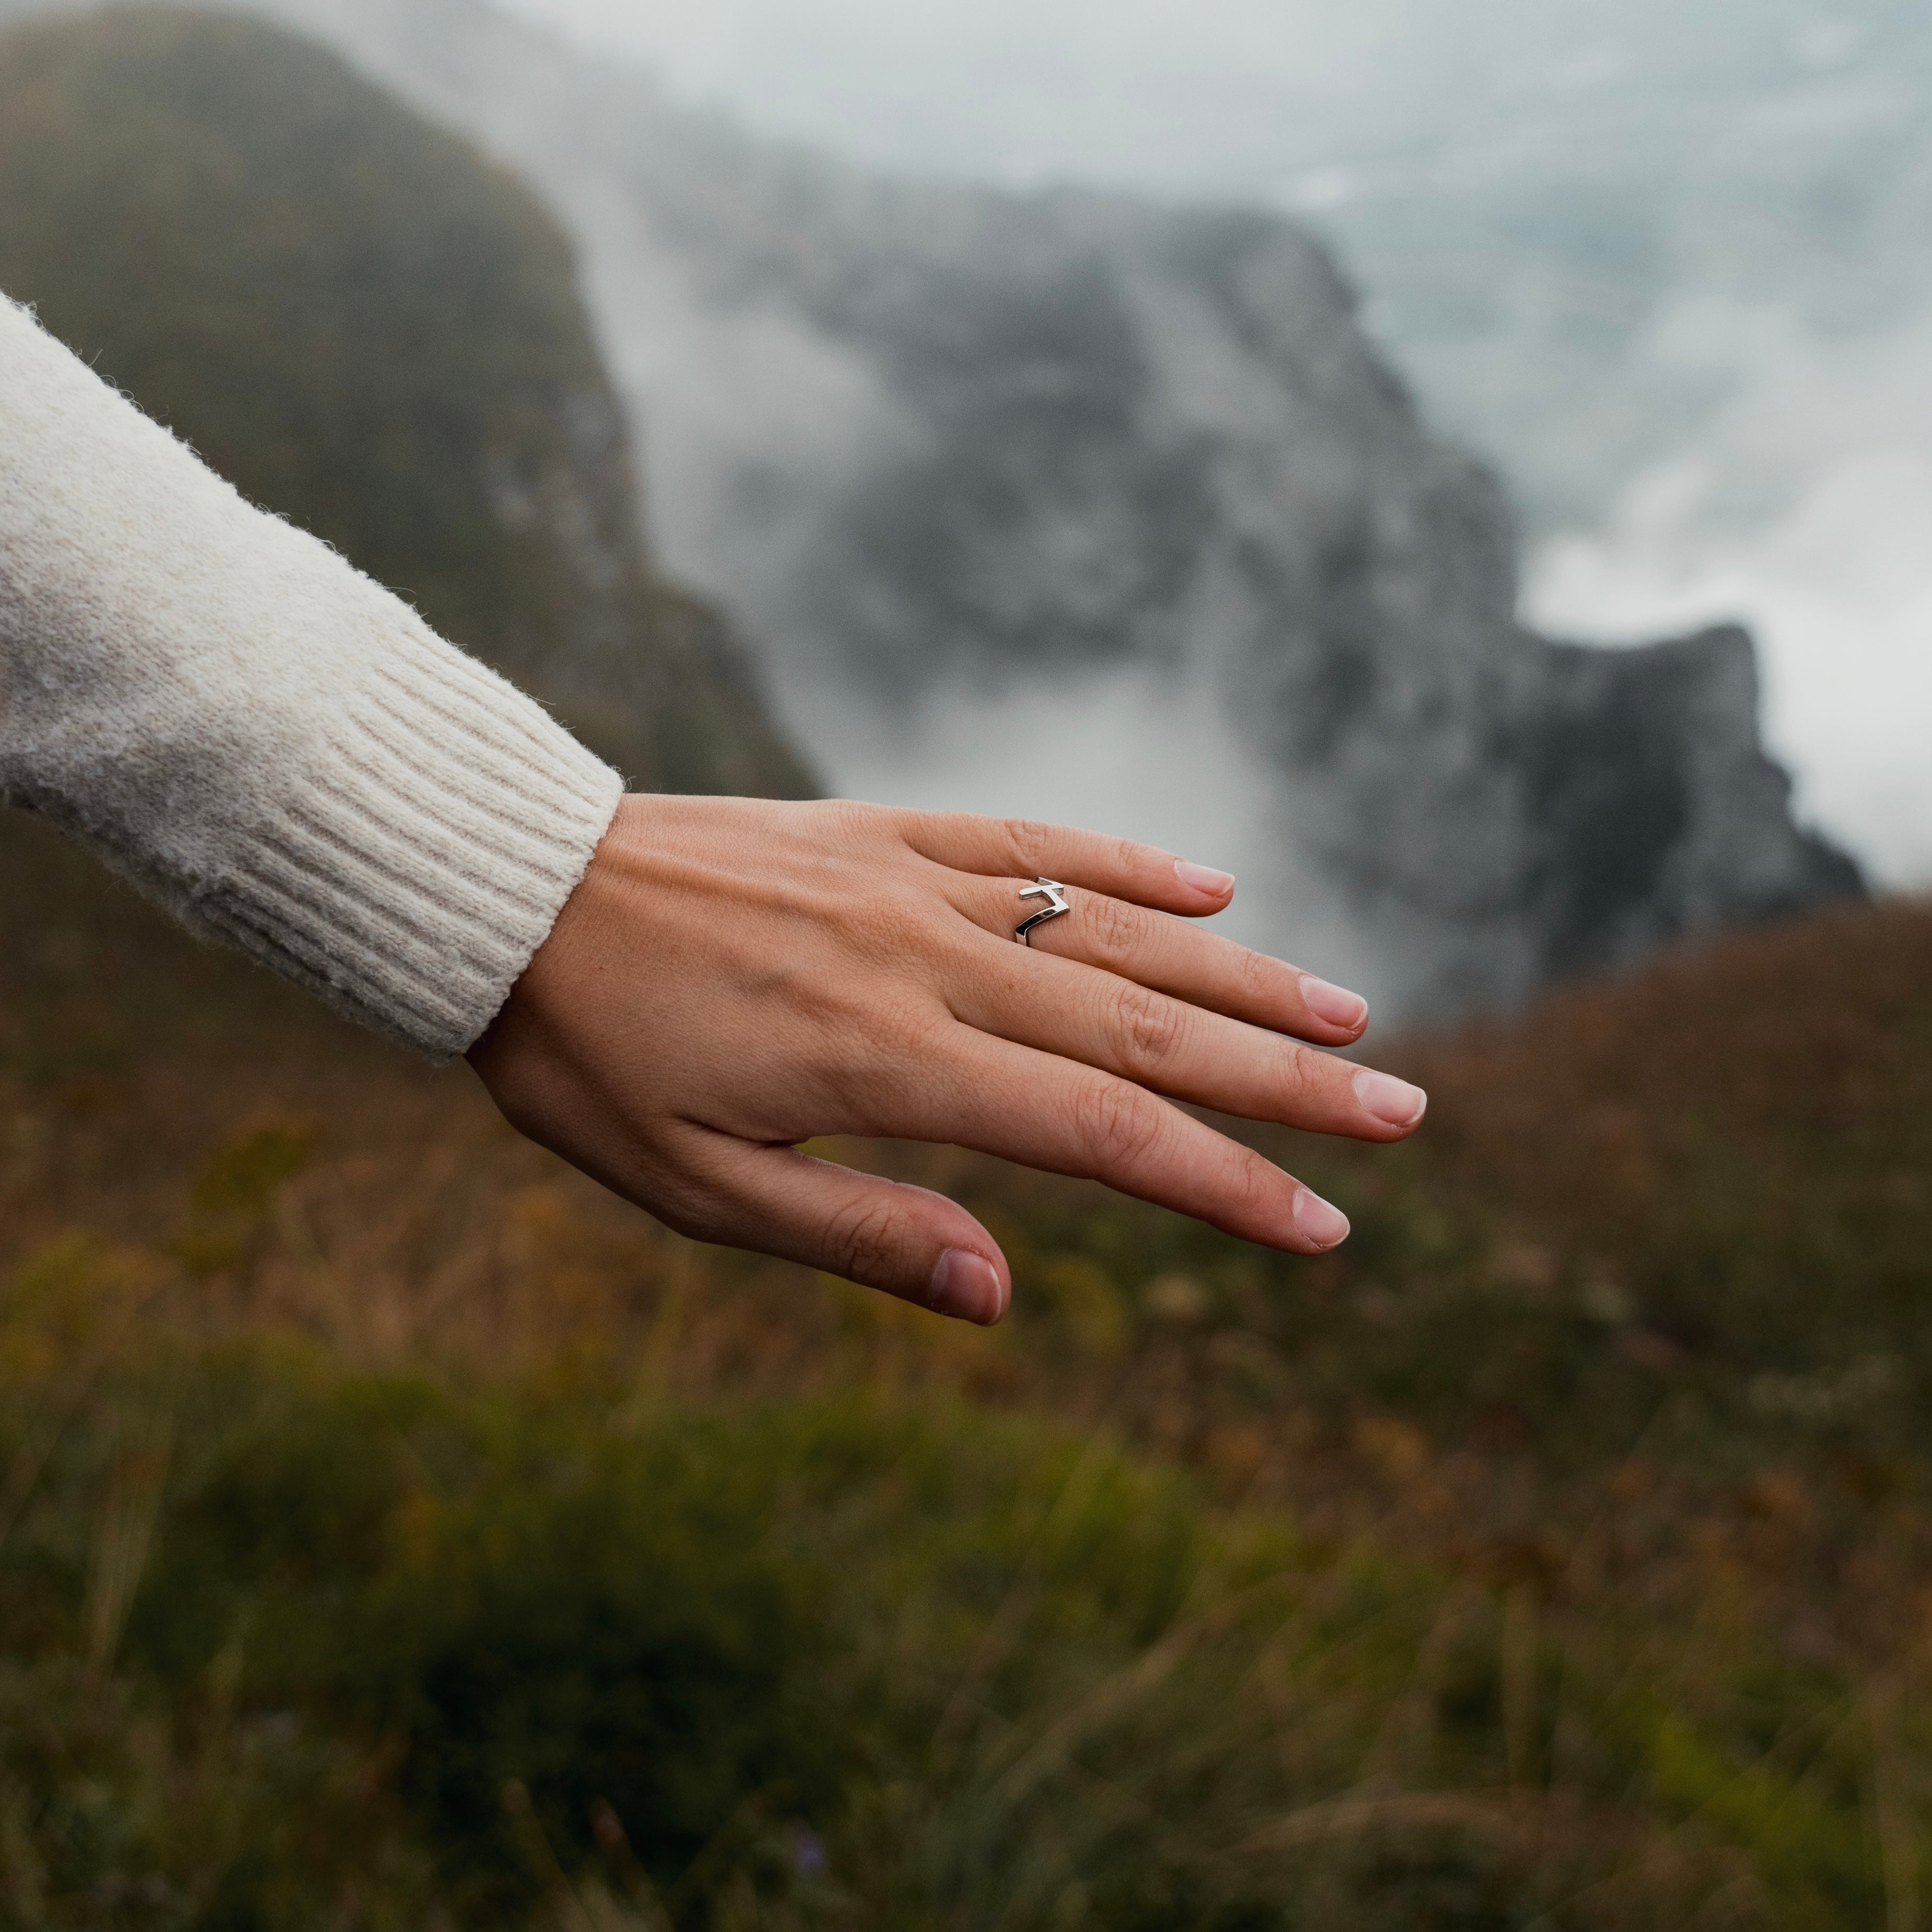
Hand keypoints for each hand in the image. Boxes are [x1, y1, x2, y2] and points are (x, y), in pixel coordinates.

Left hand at [467, 796, 1426, 1324]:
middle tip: (1404, 1109)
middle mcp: (928, 962)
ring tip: (1348, 1008)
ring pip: (1115, 928)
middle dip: (1286, 1078)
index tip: (1326, 1227)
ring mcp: (913, 883)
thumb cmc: (587, 1058)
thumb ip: (855, 1234)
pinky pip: (1030, 841)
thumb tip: (1001, 1293)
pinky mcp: (883, 831)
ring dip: (1242, 971)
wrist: (505, 893)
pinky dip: (1127, 863)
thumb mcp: (690, 1187)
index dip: (1224, 1184)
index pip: (1104, 1131)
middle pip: (1148, 1025)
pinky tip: (1210, 882)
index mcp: (889, 1062)